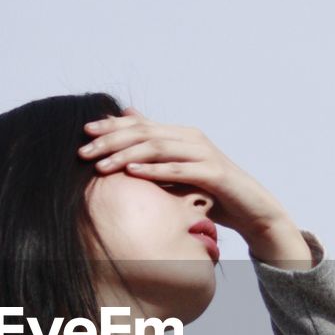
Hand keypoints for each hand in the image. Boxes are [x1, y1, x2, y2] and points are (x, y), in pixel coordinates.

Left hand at [78, 107, 297, 244]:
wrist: (250, 210)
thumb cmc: (211, 192)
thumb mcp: (178, 171)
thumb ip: (157, 151)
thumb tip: (129, 124)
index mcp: (180, 134)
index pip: (139, 124)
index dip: (111, 126)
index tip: (83, 133)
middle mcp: (191, 138)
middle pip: (144, 132)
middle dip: (111, 140)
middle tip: (83, 151)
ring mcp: (203, 154)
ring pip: (158, 147)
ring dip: (126, 155)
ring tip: (101, 165)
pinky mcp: (213, 173)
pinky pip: (179, 170)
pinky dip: (154, 170)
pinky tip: (133, 172)